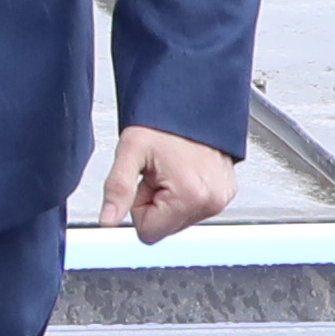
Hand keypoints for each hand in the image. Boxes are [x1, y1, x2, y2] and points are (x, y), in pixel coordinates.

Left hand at [99, 126, 237, 244]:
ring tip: (170, 169)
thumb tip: (107, 220)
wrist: (192, 102)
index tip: (145, 180)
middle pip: (165, 227)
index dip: (139, 207)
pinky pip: (194, 208)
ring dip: (169, 198)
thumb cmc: (164, 122)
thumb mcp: (130, 151)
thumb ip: (117, 189)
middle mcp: (212, 201)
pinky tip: (183, 170)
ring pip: (178, 219)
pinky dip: (184, 193)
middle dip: (154, 203)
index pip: (149, 233)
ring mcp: (222, 198)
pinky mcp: (226, 193)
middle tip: (157, 173)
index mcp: (191, 196)